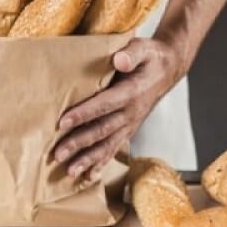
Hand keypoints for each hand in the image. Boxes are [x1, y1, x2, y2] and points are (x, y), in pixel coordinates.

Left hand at [54, 37, 182, 180]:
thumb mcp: (144, 48)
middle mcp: (131, 112)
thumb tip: (119, 60)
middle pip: (102, 130)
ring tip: (69, 172)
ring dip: (88, 159)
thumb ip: (131, 54)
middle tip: (58, 154)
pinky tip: (88, 177)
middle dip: (79, 143)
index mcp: (131, 92)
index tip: (63, 122)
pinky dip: (101, 164)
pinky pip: (114, 148)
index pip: (104, 105)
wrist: (169, 69)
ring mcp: (130, 123)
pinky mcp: (129, 129)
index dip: (84, 113)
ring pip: (107, 145)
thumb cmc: (151, 57)